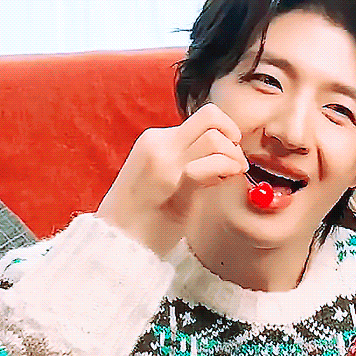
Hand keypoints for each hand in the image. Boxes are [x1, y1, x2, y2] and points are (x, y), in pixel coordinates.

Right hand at [97, 103, 248, 256]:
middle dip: (233, 136)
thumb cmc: (142, 216)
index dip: (224, 130)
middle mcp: (160, 143)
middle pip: (210, 116)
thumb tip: (222, 157)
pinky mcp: (175, 184)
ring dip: (233, 155)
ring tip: (233, 174)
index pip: (202, 118)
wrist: (117, 239)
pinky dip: (226, 167)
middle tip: (238, 163)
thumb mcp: (164, 179)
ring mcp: (166, 162)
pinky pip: (210, 163)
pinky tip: (226, 180)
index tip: (230, 153)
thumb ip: (186, 162)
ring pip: (215, 137)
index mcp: (156, 140)